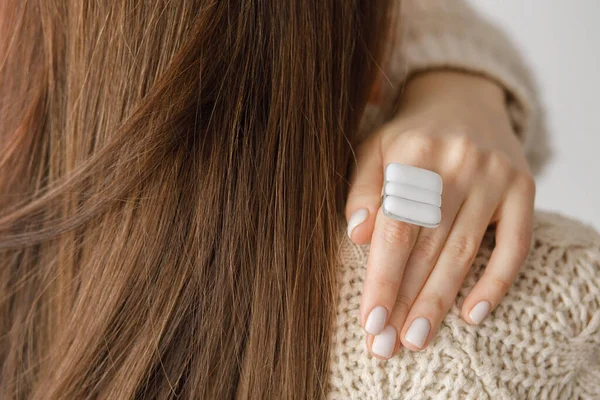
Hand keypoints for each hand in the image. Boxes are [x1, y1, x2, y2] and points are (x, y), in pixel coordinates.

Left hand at [345, 70, 534, 358]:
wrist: (463, 100)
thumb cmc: (410, 136)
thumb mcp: (376, 150)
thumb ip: (364, 191)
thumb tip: (356, 237)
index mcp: (413, 153)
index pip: (395, 229)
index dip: (382, 279)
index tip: (370, 323)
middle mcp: (457, 163)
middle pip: (428, 247)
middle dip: (405, 302)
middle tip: (388, 346)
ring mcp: (496, 175)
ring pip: (465, 251)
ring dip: (440, 301)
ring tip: (418, 339)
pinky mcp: (524, 186)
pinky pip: (515, 243)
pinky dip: (496, 282)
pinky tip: (473, 315)